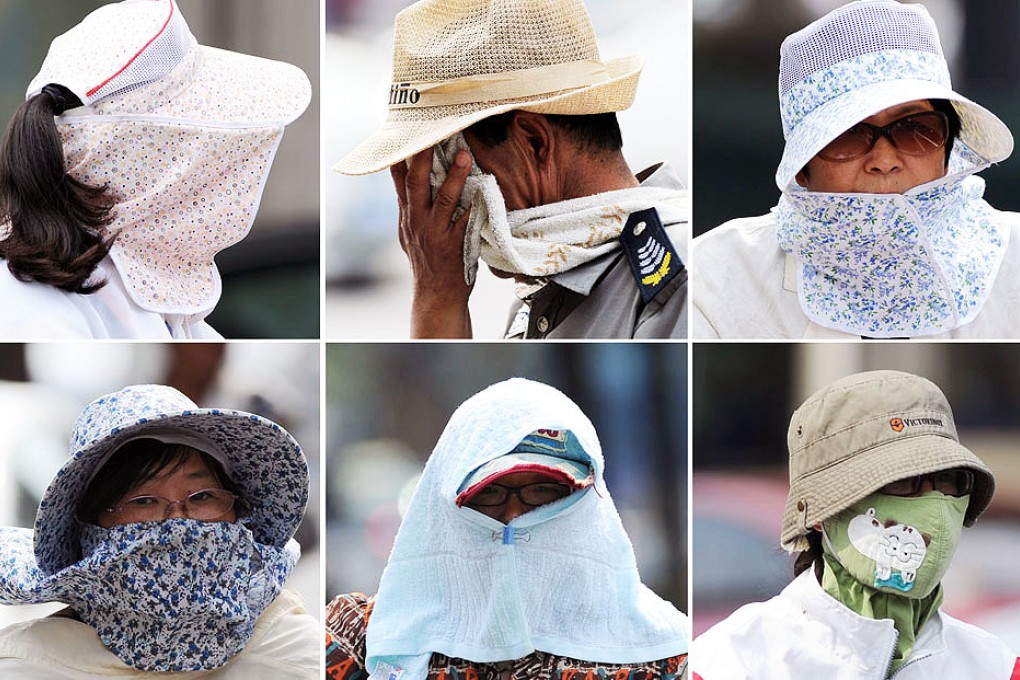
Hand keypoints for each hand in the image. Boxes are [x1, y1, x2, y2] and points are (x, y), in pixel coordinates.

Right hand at [391, 147, 474, 337]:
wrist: (436, 296)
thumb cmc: (428, 262)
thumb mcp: (410, 233)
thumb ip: (411, 208)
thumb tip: (408, 179)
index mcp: (407, 215)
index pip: (398, 179)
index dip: (401, 154)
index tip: (407, 129)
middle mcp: (417, 221)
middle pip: (415, 183)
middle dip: (421, 157)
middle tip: (431, 132)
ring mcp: (435, 233)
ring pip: (442, 200)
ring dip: (453, 176)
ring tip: (464, 156)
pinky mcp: (455, 244)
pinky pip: (465, 221)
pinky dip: (473, 205)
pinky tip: (482, 189)